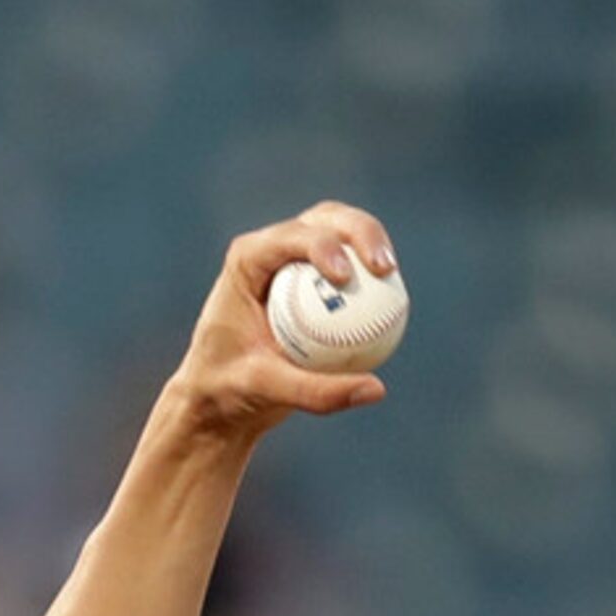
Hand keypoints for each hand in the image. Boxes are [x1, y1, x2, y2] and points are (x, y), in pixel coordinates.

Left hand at [171, 202, 398, 440]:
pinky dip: (374, 278)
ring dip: (374, 245)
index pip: (288, 237)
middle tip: (384, 268)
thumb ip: (315, 391)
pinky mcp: (317, 279)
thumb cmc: (229, 388)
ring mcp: (297, 260)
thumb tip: (376, 390)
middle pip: (324, 220)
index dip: (322, 245)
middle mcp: (272, 251)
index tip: (344, 277)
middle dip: (360, 231)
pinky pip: (354, 270)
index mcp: (246, 262)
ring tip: (392, 276)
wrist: (219, 395)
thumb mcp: (265, 390)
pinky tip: (396, 301)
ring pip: (344, 234)